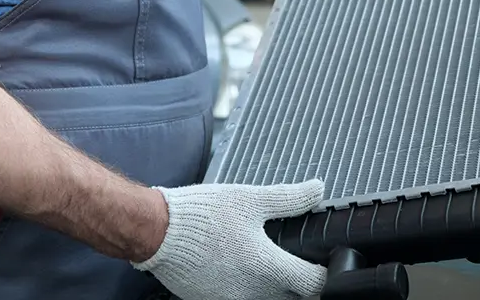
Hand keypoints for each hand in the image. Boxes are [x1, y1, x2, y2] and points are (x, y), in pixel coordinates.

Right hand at [132, 180, 327, 299]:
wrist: (156, 231)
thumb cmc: (200, 215)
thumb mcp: (250, 199)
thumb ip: (289, 198)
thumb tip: (317, 190)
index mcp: (267, 266)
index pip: (315, 285)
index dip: (323, 272)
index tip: (320, 260)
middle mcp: (252, 291)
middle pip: (292, 295)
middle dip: (295, 278)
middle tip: (290, 255)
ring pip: (265, 298)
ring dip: (270, 283)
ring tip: (258, 257)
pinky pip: (239, 297)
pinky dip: (244, 285)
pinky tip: (235, 264)